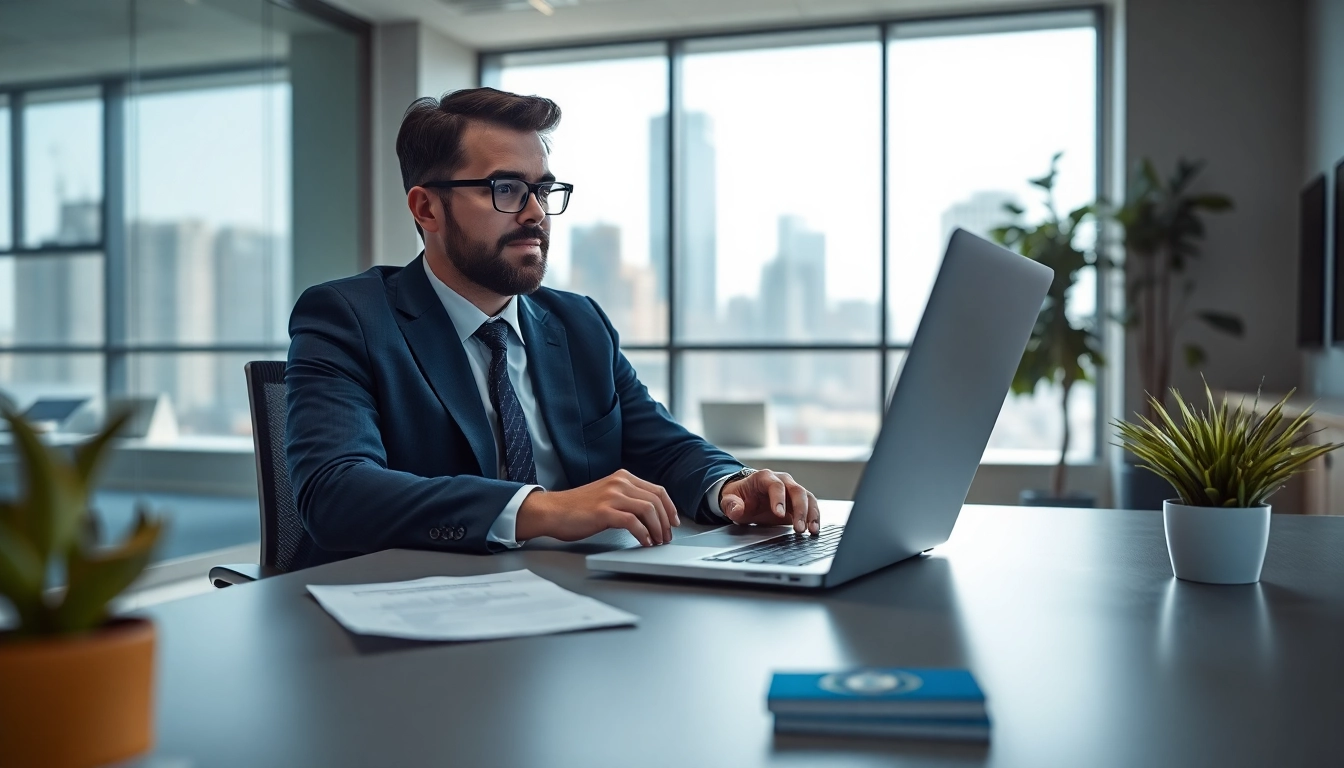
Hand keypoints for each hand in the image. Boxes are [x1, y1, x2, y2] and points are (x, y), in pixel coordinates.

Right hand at [516, 469, 678, 546]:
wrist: (552, 511)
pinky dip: (643, 534)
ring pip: (648, 509)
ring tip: (658, 541)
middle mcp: (619, 483)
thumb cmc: (577, 508)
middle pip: (656, 500)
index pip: (657, 490)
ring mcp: (611, 496)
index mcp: (622, 477)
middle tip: (668, 536)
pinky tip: (644, 542)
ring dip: (658, 528)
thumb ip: (626, 499)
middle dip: (667, 521)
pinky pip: (633, 522)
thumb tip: (650, 515)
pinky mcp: (604, 511)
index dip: (670, 508)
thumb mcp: (607, 496)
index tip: (673, 522)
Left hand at [720, 469, 819, 534]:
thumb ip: (731, 504)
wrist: (747, 496)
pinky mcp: (799, 501)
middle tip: (798, 528)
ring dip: (811, 514)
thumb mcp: (730, 500)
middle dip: (800, 510)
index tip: (779, 514)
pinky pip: (811, 506)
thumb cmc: (740, 496)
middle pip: (796, 491)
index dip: (779, 499)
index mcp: (764, 477)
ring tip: (812, 530)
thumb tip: (736, 509)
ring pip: (807, 498)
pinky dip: (814, 517)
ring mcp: (792, 490)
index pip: (775, 485)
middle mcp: (782, 480)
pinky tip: (814, 529)